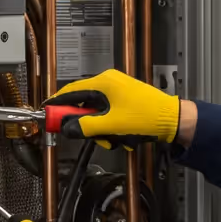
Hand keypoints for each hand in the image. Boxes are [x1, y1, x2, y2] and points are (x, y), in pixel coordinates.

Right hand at [45, 69, 180, 147]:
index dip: (57, 104)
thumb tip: (67, 128)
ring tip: (114, 139)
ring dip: (101, 130)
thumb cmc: (147, 116)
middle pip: (83, 104)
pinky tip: (122, 137)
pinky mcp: (125, 101)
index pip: (71, 91)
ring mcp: (118, 92)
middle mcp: (110, 83)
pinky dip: (111, 127)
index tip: (47, 114)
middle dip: (86, 124)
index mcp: (104, 82)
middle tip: (91, 136)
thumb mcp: (111, 125)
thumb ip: (86, 127)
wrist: (173, 120)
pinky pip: (108, 114)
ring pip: (96, 112)